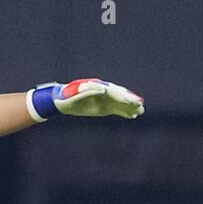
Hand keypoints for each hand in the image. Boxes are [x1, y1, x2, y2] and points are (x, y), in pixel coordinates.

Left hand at [29, 78, 144, 120]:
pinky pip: (116, 109)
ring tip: (141, 111)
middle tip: (139, 104)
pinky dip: (125, 112)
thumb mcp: (71, 98)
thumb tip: (101, 89)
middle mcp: (102, 93)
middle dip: (129, 100)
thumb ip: (84, 94)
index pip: (110, 91)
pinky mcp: (104, 107)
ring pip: (120, 103)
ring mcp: (104, 100)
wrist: (61, 101)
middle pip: (118, 95)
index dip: (120, 95)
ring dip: (130, 107)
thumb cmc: (65, 98)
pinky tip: (134, 115)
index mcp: (95, 88)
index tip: (129, 99)